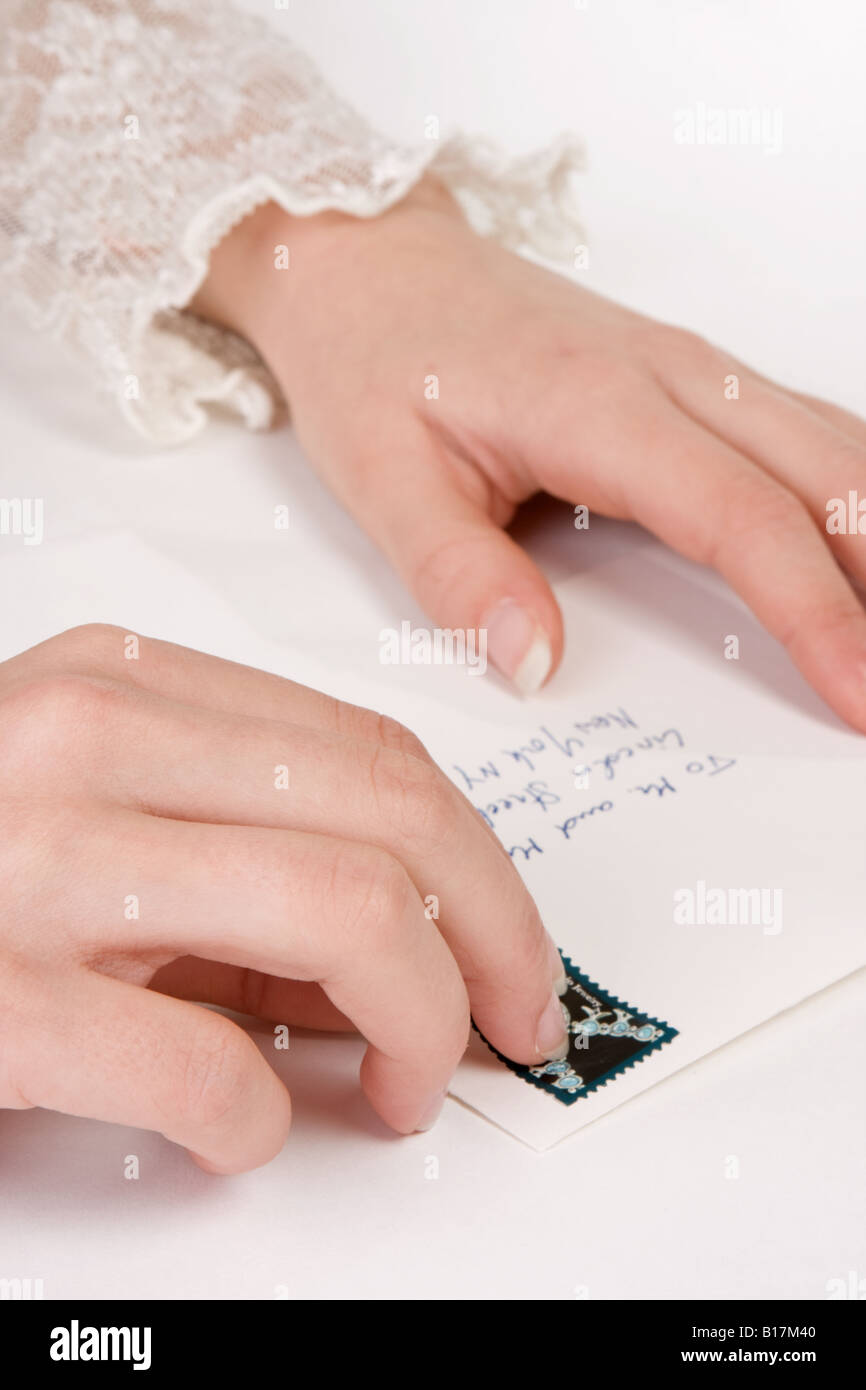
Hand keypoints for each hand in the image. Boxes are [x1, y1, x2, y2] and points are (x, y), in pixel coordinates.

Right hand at [0, 625, 566, 1171]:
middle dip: (492, 937)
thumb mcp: (90, 818)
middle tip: (510, 1023)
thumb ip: (235, 856)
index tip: (512, 949)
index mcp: (117, 688)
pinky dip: (258, 1120)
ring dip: (417, 1022)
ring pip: (346, 909)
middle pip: (393, 814)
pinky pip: (206, 1069)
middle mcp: (83, 745)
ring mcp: (33, 864)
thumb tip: (404, 944)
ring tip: (400, 1085)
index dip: (482, 863)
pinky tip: (236, 1131)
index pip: (376, 752)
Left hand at [194, 178, 865, 729]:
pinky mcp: (692, 377)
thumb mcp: (382, 480)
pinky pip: (808, 431)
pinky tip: (864, 544)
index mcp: (598, 405)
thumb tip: (536, 665)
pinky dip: (856, 495)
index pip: (741, 520)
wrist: (368, 264)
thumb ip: (459, 577)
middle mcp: (669, 376)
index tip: (856, 694)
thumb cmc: (374, 359)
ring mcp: (691, 368)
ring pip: (836, 450)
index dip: (813, 613)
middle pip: (825, 481)